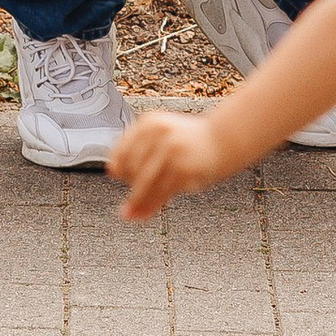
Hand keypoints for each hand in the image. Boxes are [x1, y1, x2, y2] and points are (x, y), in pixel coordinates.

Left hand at [110, 108, 225, 219]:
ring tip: (129, 213)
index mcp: (149, 123)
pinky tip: (144, 213)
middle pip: (130, 169)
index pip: (120, 151)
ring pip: (143, 184)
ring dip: (135, 202)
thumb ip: (137, 149)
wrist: (224, 139)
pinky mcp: (183, 170)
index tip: (119, 177)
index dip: (118, 168)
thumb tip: (111, 172)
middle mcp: (159, 134)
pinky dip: (150, 207)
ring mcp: (172, 152)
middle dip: (129, 185)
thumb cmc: (190, 139)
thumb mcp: (162, 135)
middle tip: (134, 193)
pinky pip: (160, 194)